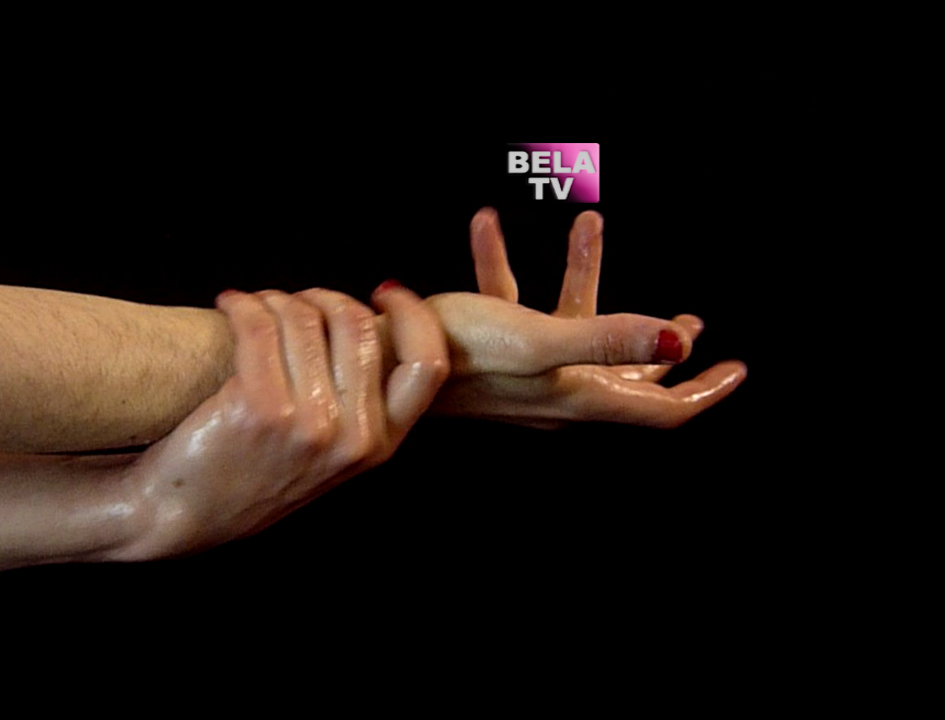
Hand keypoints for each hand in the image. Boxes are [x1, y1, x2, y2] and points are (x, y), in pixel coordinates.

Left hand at [119, 284, 448, 557]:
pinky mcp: (259, 407)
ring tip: (253, 307)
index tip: (385, 292)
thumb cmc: (251, 475)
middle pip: (357, 323)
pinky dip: (241, 303)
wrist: (182, 514)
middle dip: (322, 297)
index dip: (412, 313)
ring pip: (303, 317)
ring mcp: (308, 423)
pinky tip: (230, 305)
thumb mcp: (328, 454)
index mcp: (379, 445)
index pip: (427, 364)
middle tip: (292, 303)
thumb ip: (358, 403)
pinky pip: (258, 325)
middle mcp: (352, 437)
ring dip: (274, 298)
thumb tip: (362, 320)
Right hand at [428, 208, 746, 428]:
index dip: (705, 390)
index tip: (737, 367)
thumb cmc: (457, 352)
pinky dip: (507, 264)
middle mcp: (559, 388)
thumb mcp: (541, 339)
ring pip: (573, 327)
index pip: (663, 407)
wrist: (378, 357)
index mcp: (581, 393)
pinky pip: (512, 301)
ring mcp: (526, 371)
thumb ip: (610, 336)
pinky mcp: (490, 349)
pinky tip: (486, 226)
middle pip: (630, 375)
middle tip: (690, 320)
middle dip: (663, 345)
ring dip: (583, 276)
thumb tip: (681, 340)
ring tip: (588, 228)